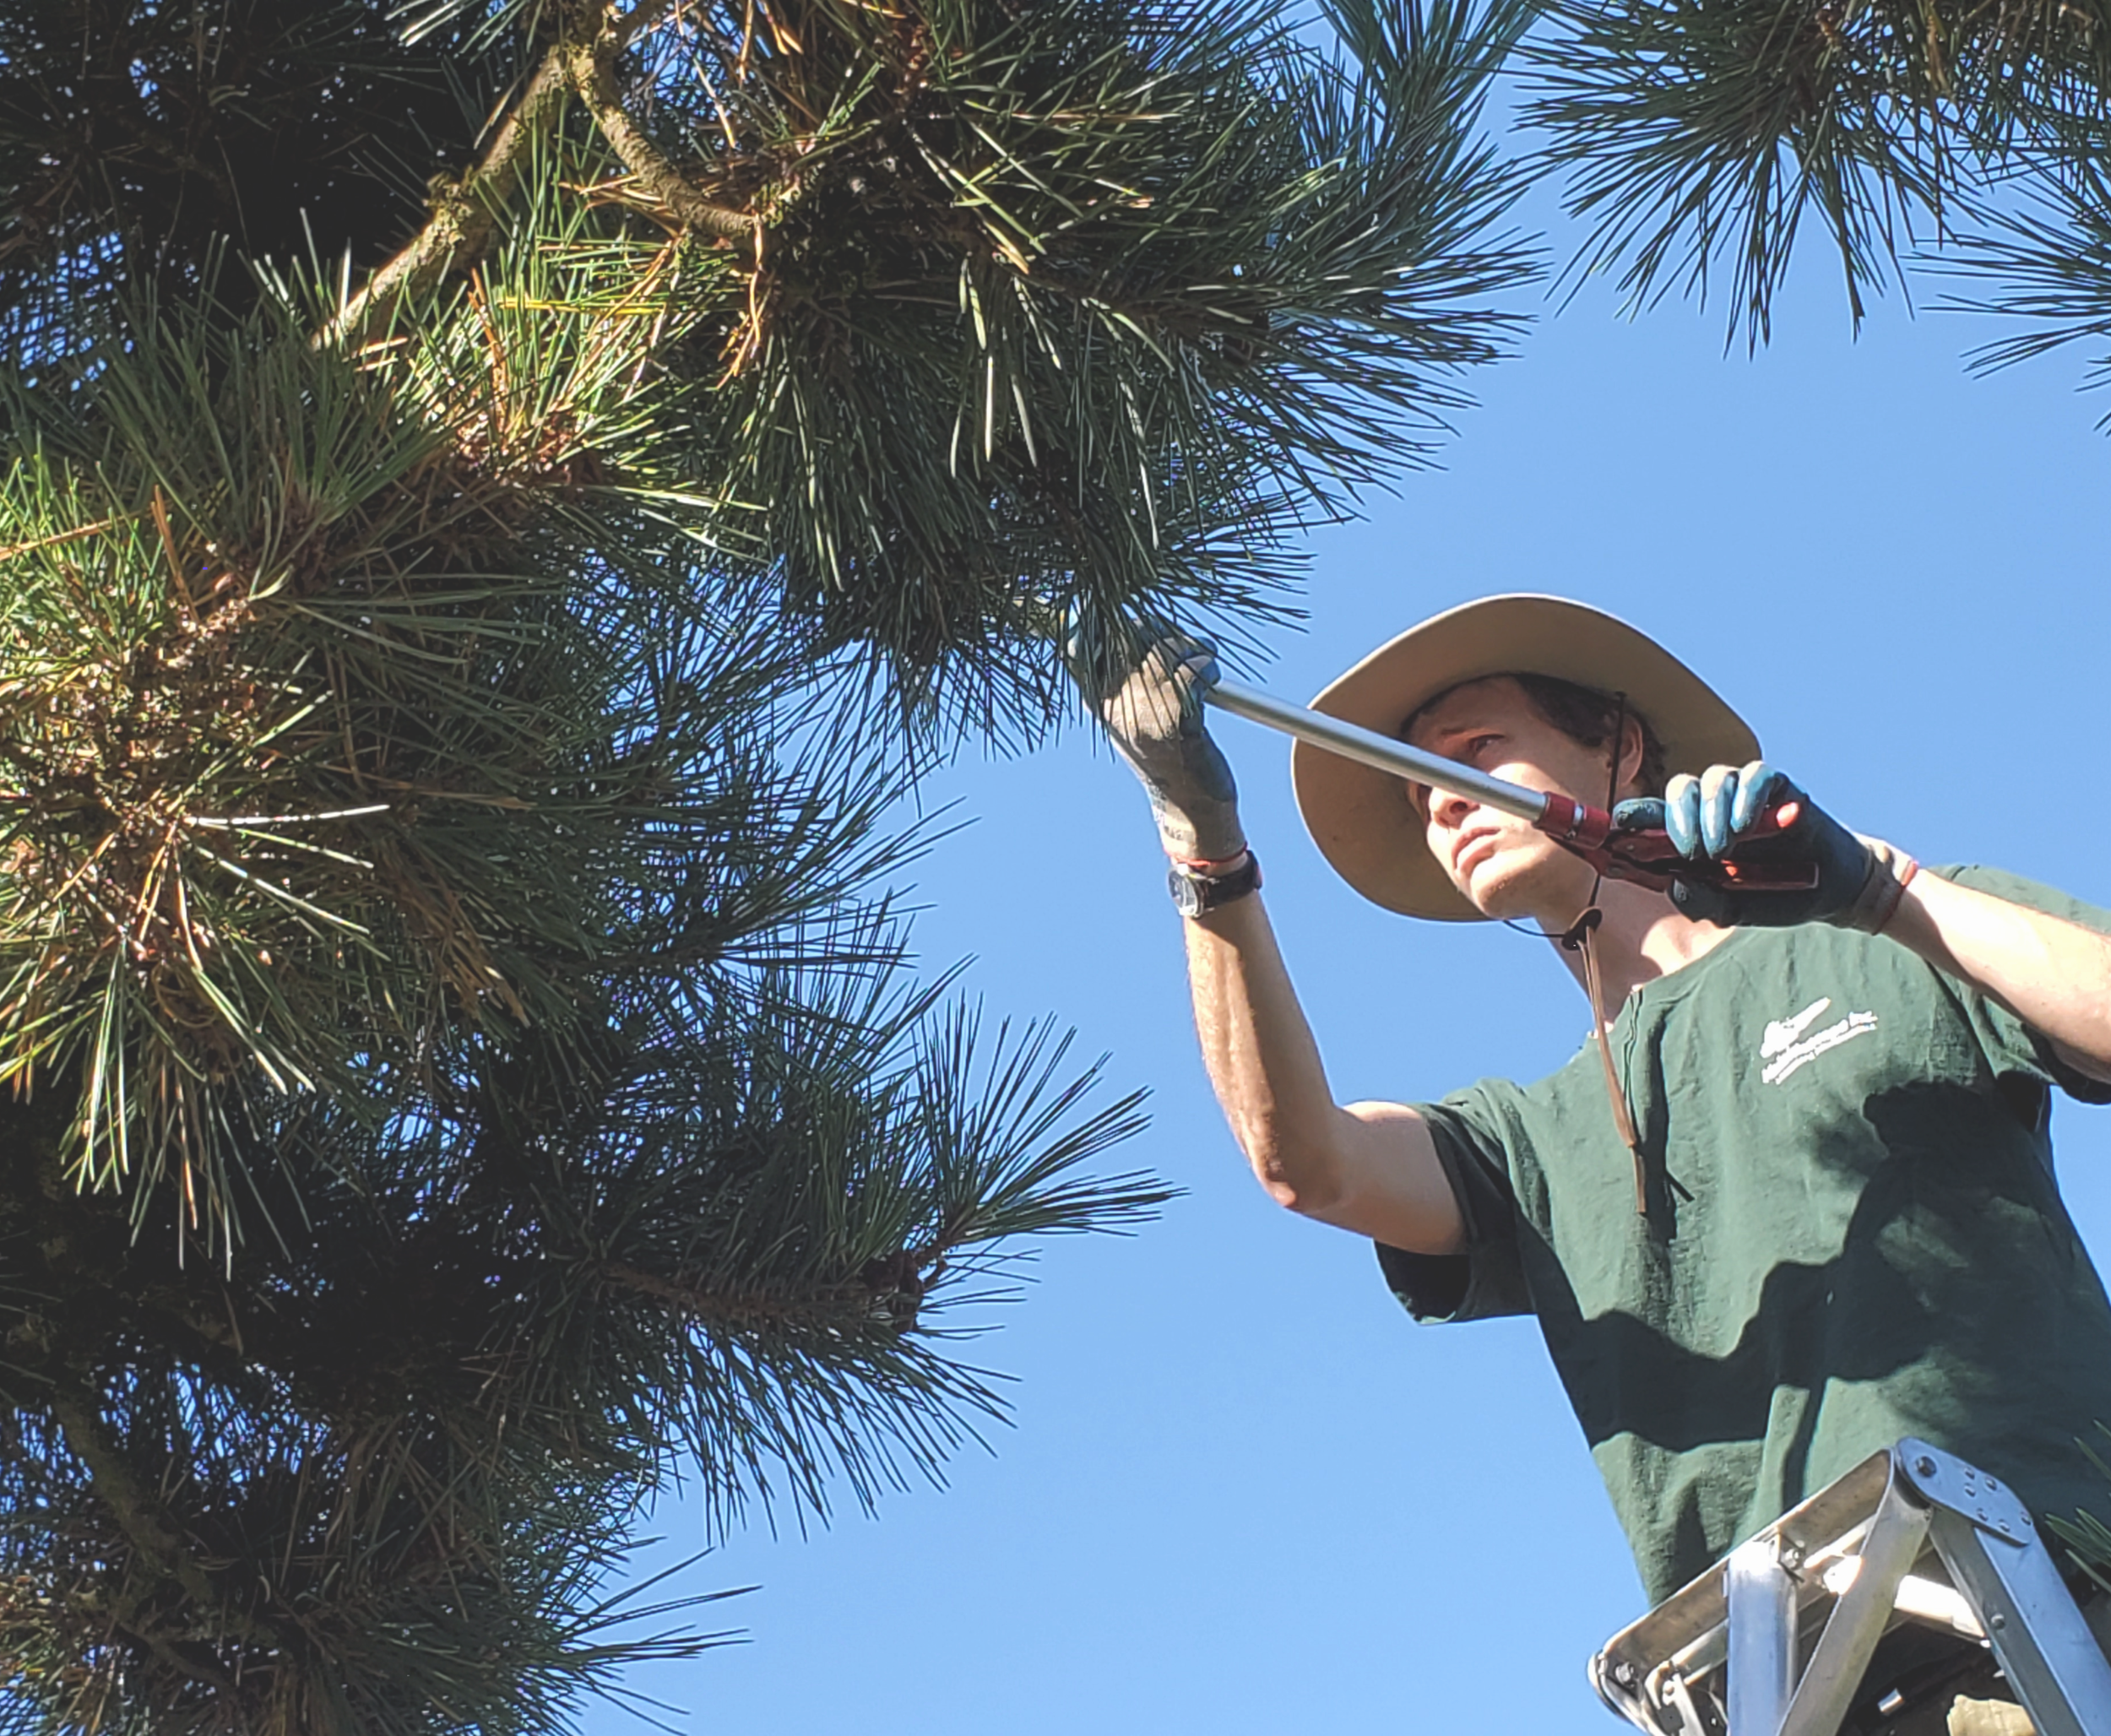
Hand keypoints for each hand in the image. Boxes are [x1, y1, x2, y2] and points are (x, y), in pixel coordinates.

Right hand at [1068, 624, 1244, 863]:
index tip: (1117, 616)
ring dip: (1191, 647)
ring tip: (1201, 663)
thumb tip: (1129, 622)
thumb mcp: (1130, 716)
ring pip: (1165, 648)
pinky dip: (1208, 665)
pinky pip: (1193, 668)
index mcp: (1098, 702)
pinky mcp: (1178, 718)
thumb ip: (1122, 675)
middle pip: (1128, 633)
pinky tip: (1211, 679)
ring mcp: (1145, 711)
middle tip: (1180, 645)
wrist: (1189, 805)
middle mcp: (1115, 705)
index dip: (1095, 619)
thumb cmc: (1166, 754)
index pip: (1077, 646)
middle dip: (1160, 629)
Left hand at [1612, 761, 1913, 931]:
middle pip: (1677, 788)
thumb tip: (1673, 883)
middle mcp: (1710, 809)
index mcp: (1687, 836)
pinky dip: (1745, 797)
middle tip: (1686, 849)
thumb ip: (1699, 899)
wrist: (1829, 890)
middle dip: (1674, 816)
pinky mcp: (1778, 787)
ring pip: (1712, 778)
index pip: (1649, 819)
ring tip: (1723, 848)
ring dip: (1710, 811)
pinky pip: (1755, 775)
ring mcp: (1743, 795)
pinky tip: (1745, 825)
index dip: (1628, 819)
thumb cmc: (1771, 895)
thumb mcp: (1730, 909)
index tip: (1611, 831)